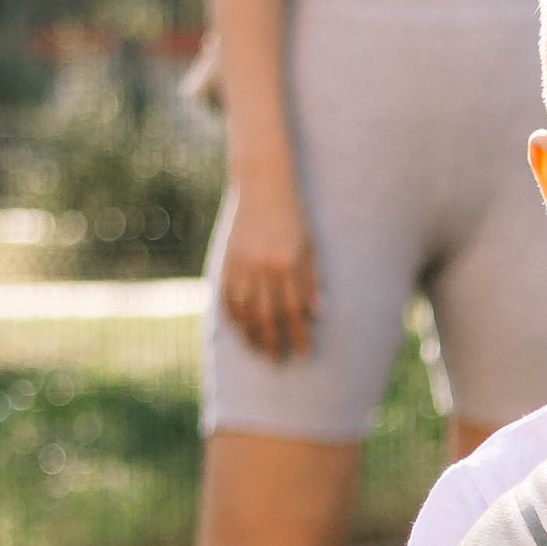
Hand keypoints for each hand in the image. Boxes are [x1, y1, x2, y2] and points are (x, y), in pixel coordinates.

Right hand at [221, 179, 319, 360]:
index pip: (297, 310)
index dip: (299, 334)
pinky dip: (233, 316)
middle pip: (270, 316)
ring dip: (252, 334)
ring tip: (258, 350)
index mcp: (291, 263)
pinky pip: (228, 296)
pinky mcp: (228, 260)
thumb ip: (314, 280)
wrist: (263, 185)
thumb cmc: (295, 216)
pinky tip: (239, 329)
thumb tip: (318, 315)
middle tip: (278, 360)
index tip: (303, 353)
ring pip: (246, 310)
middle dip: (274, 341)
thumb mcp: (311, 245)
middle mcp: (266, 267)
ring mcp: (244, 264)